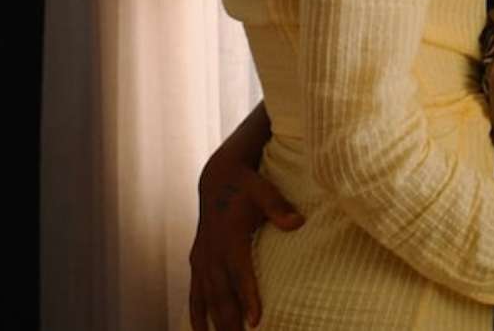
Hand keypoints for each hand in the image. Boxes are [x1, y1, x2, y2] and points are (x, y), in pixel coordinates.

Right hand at [189, 158, 303, 330]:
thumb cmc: (247, 185)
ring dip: (215, 323)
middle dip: (230, 322)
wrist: (218, 178)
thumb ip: (279, 206)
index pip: (240, 272)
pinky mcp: (197, 260)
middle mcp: (213, 251)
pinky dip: (196, 313)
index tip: (255, 321)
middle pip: (221, 294)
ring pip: (207, 298)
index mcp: (230, 237)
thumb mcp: (264, 190)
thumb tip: (298, 222)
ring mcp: (203, 258)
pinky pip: (194, 293)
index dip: (247, 297)